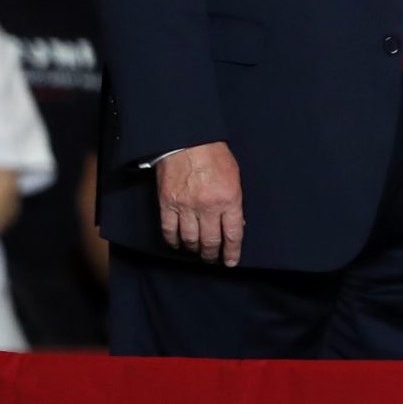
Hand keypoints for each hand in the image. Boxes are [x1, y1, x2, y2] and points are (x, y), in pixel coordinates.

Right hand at [157, 142, 244, 265]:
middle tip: (212, 259)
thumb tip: (235, 225)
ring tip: (197, 252)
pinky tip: (178, 244)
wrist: (186, 142)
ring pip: (190, 239)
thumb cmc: (215, 157)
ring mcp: (186, 207)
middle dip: (212, 254)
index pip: (233, 234)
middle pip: (210, 241)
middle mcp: (208, 207)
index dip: (232, 251)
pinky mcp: (167, 204)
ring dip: (194, 249)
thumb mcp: (234, 178)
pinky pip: (169, 231)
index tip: (231, 261)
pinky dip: (174, 241)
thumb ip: (234, 202)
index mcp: (229, 199)